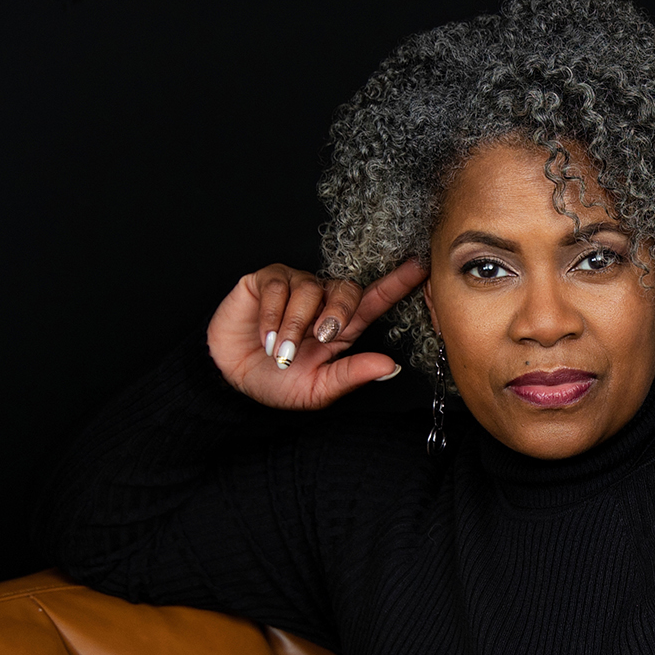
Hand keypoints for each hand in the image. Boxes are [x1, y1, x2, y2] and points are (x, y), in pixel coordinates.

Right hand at [207, 260, 429, 409]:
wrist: (233, 378)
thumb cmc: (278, 383)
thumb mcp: (318, 388)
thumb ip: (351, 375)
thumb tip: (390, 366)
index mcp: (343, 325)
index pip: (375, 299)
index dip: (397, 282)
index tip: (420, 266)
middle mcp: (323, 301)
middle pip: (347, 288)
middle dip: (338, 312)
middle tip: (321, 337)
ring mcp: (295, 287)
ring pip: (310, 288)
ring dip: (295, 324)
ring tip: (279, 351)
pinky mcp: (266, 281)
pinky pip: (278, 286)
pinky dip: (272, 316)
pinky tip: (265, 337)